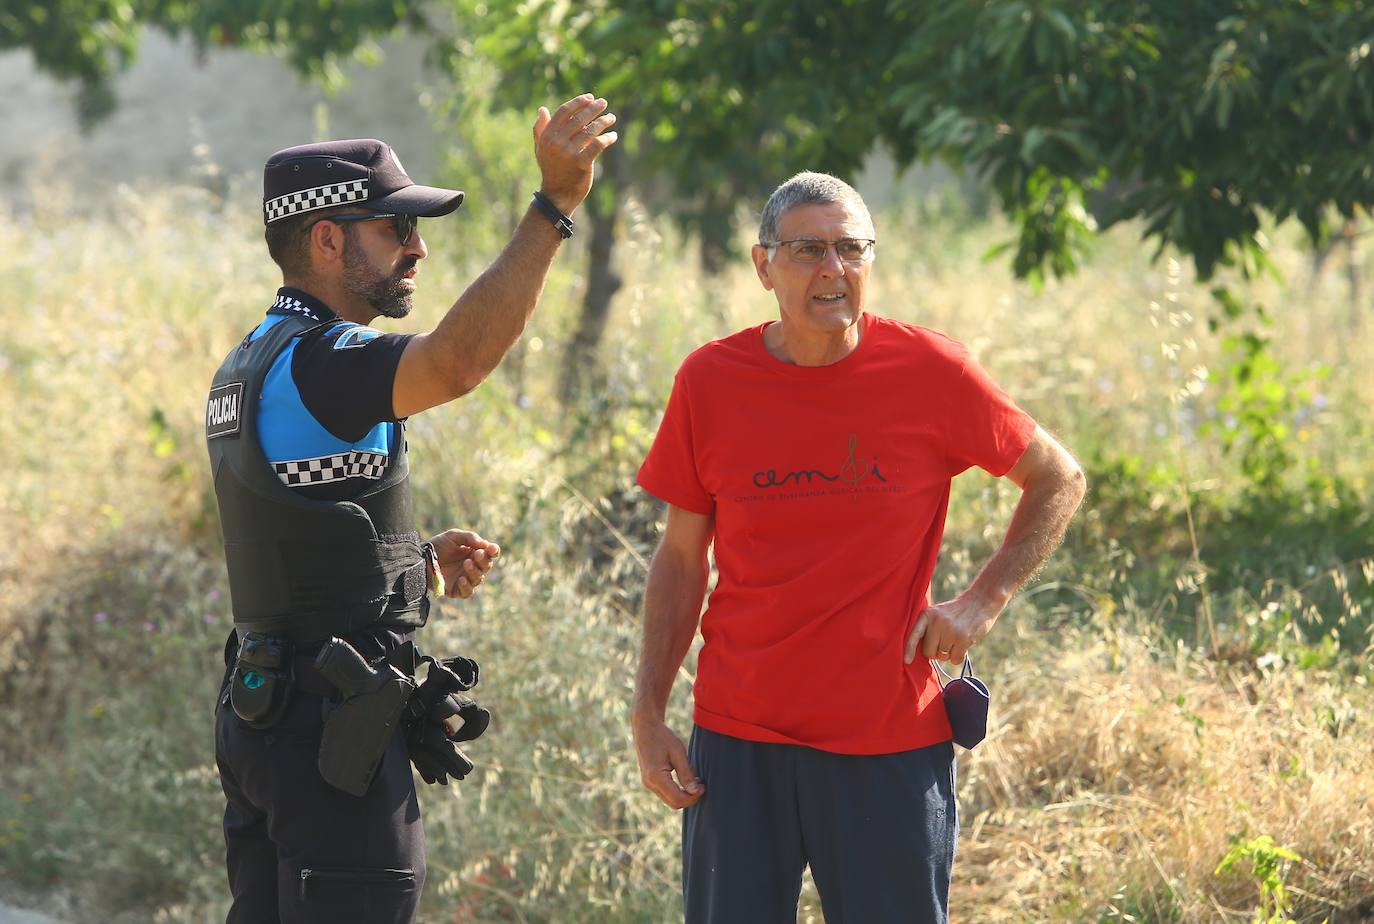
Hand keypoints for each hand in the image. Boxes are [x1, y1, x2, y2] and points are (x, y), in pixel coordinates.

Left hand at [427, 528, 499, 598]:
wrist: (419, 558)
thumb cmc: (437, 546)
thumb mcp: (453, 536)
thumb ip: (470, 537)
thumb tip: (485, 544)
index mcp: (474, 553)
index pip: (490, 554)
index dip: (493, 551)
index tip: (492, 549)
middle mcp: (472, 567)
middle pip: (486, 566)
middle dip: (483, 561)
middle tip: (476, 554)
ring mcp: (465, 579)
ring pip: (478, 579)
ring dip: (475, 571)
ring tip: (466, 563)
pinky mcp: (456, 590)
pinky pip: (467, 592)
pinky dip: (467, 586)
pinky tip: (461, 578)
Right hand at [532, 93, 618, 214]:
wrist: (557, 195)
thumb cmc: (551, 170)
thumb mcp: (541, 149)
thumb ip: (540, 129)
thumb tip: (542, 109)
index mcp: (547, 136)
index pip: (564, 112)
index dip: (578, 102)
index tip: (589, 97)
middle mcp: (557, 142)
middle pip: (579, 118)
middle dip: (593, 108)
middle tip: (604, 102)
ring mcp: (569, 153)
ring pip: (590, 130)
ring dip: (603, 121)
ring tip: (611, 117)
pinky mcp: (582, 163)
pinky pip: (598, 145)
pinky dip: (608, 138)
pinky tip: (613, 135)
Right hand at [632, 715, 703, 809]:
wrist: (645, 728)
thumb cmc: (663, 737)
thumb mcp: (678, 753)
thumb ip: (686, 773)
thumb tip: (695, 792)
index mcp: (656, 777)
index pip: (678, 799)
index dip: (693, 797)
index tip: (703, 787)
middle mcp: (649, 783)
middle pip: (674, 803)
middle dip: (689, 799)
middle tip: (701, 786)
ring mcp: (648, 783)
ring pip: (669, 801)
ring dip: (683, 796)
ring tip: (695, 782)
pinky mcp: (649, 781)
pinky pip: (665, 794)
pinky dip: (677, 792)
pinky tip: (685, 781)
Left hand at [903, 592, 1001, 664]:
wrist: (980, 602)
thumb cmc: (956, 612)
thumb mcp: (937, 613)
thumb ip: (928, 629)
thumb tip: (924, 655)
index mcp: (927, 615)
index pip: (914, 635)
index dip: (909, 649)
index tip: (907, 661)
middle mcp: (936, 622)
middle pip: (929, 653)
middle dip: (936, 652)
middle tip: (945, 642)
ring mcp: (950, 630)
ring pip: (943, 657)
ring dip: (949, 654)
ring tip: (956, 639)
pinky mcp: (963, 638)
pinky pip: (955, 659)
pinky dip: (958, 657)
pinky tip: (963, 645)